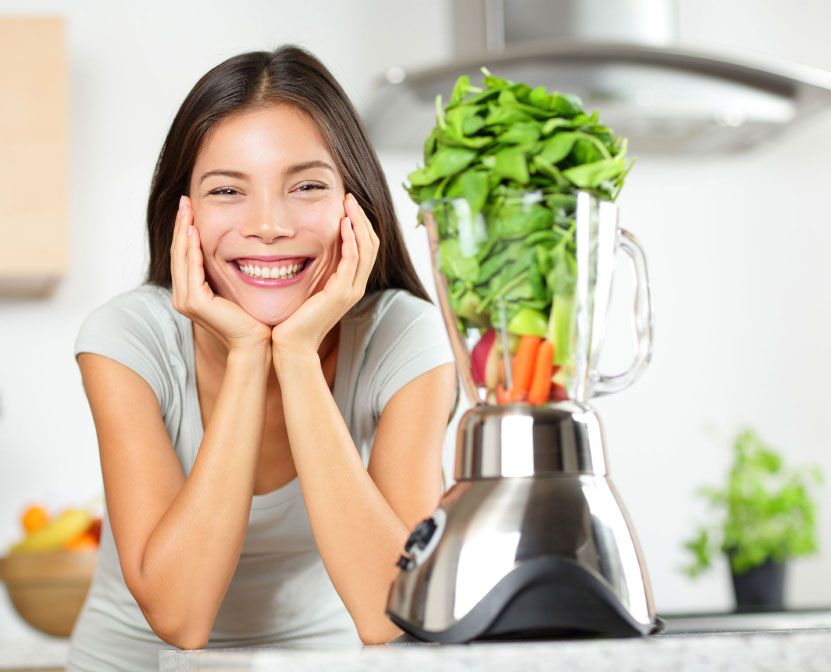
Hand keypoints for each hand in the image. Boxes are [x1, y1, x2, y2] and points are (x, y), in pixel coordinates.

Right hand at [170, 195, 272, 352]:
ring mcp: (186, 300)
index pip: (185, 255)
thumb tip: (233, 249)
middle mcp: (183, 296)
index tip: (191, 207)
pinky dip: (192, 248)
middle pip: (179, 252)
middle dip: (182, 225)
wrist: (256, 342)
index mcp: (191, 293)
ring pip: (182, 257)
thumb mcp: (235, 288)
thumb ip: (226, 272)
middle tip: (185, 200)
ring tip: (187, 208)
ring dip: (184, 231)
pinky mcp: (195, 302)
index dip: (186, 230)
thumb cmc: (252, 318)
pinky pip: (191, 268)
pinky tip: (195, 230)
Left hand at [271, 192, 378, 361]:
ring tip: (349, 203)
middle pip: (371, 245)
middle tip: (350, 198)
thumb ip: (313, 273)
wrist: (291, 345)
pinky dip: (350, 239)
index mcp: (349, 286)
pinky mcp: (341, 293)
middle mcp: (355, 287)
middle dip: (362, 218)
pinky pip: (352, 260)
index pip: (365, 249)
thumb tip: (305, 252)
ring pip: (366, 249)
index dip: (359, 225)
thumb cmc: (293, 320)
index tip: (347, 206)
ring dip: (358, 222)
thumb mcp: (307, 290)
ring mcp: (351, 290)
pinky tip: (343, 224)